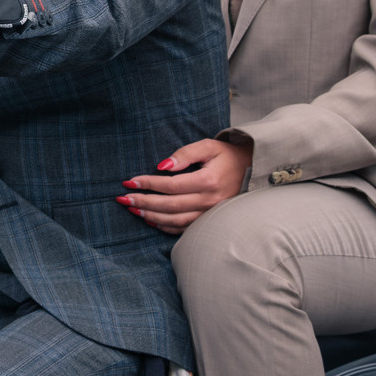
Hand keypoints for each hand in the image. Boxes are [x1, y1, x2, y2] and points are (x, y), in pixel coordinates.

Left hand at [119, 137, 251, 233]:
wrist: (252, 169)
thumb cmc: (227, 155)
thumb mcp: (209, 146)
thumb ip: (185, 153)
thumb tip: (162, 165)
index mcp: (208, 181)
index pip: (171, 185)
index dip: (148, 184)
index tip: (129, 181)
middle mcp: (209, 200)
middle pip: (170, 205)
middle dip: (144, 202)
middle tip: (123, 199)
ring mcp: (210, 213)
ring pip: (175, 220)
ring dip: (151, 216)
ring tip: (133, 209)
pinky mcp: (210, 220)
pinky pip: (184, 229)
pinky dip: (165, 227)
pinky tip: (151, 220)